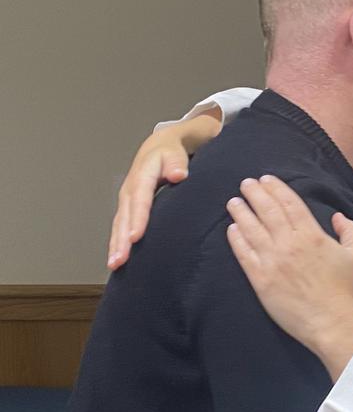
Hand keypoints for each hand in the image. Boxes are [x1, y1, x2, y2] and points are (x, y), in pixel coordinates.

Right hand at [107, 108, 221, 269]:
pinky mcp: (128, 208)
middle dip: (121, 239)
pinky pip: (120, 227)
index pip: (140, 199)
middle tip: (120, 259)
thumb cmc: (171, 152)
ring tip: (115, 264)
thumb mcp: (176, 152)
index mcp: (142, 175)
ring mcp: (127, 199)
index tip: (135, 236)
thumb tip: (178, 174)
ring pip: (119, 224)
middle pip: (125, 216)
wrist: (159, 147)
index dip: (137, 218)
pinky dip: (116, 243)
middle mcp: (130, 189)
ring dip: (115, 245)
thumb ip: (177, 162)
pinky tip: (117, 260)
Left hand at [226, 175, 352, 380]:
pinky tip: (232, 229)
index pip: (290, 203)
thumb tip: (337, 216)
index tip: (266, 179)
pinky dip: (236, 239)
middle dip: (255, 193)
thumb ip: (350, 230)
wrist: (331, 322)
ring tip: (233, 202)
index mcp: (312, 235)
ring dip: (241, 212)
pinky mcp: (260, 280)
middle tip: (246, 183)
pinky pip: (244, 254)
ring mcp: (272, 261)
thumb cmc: (345, 291)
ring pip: (251, 228)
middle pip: (267, 210)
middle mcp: (290, 244)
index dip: (276, 188)